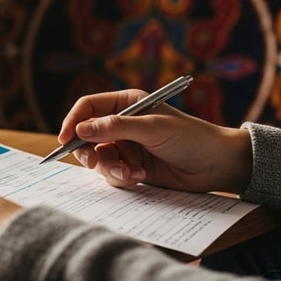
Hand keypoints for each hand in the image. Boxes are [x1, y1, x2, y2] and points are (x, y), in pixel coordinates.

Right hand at [59, 89, 252, 193]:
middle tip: (94, 162)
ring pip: (99, 158)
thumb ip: (114, 127)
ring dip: (109, 168)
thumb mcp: (151, 129)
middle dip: (88, 151)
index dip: (73, 121)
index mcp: (126, 103)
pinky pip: (113, 174)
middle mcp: (123, 124)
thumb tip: (80, 129)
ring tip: (129, 173)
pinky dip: (121, 177)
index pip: (89, 107)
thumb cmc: (189, 137)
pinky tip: (139, 177)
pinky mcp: (132, 167)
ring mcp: (127, 147)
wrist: (215, 165)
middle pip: (87, 136)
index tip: (65, 140)